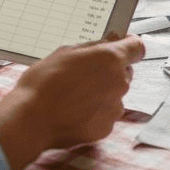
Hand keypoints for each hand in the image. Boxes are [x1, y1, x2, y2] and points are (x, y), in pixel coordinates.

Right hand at [0, 35, 143, 169]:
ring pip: (115, 94)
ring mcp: (115, 108)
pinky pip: (106, 114)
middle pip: (125, 72)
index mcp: (111, 59)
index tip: (122, 45)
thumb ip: (93, 47)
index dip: (129, 45)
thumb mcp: (65, 52)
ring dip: (101, 92)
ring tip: (74, 96)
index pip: (137, 48)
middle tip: (84, 74)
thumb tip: (109, 42)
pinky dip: (95, 112)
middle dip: (110, 71)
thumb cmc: (43, 83)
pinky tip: (74, 111)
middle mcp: (120, 83)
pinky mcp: (107, 127)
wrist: (32, 119)